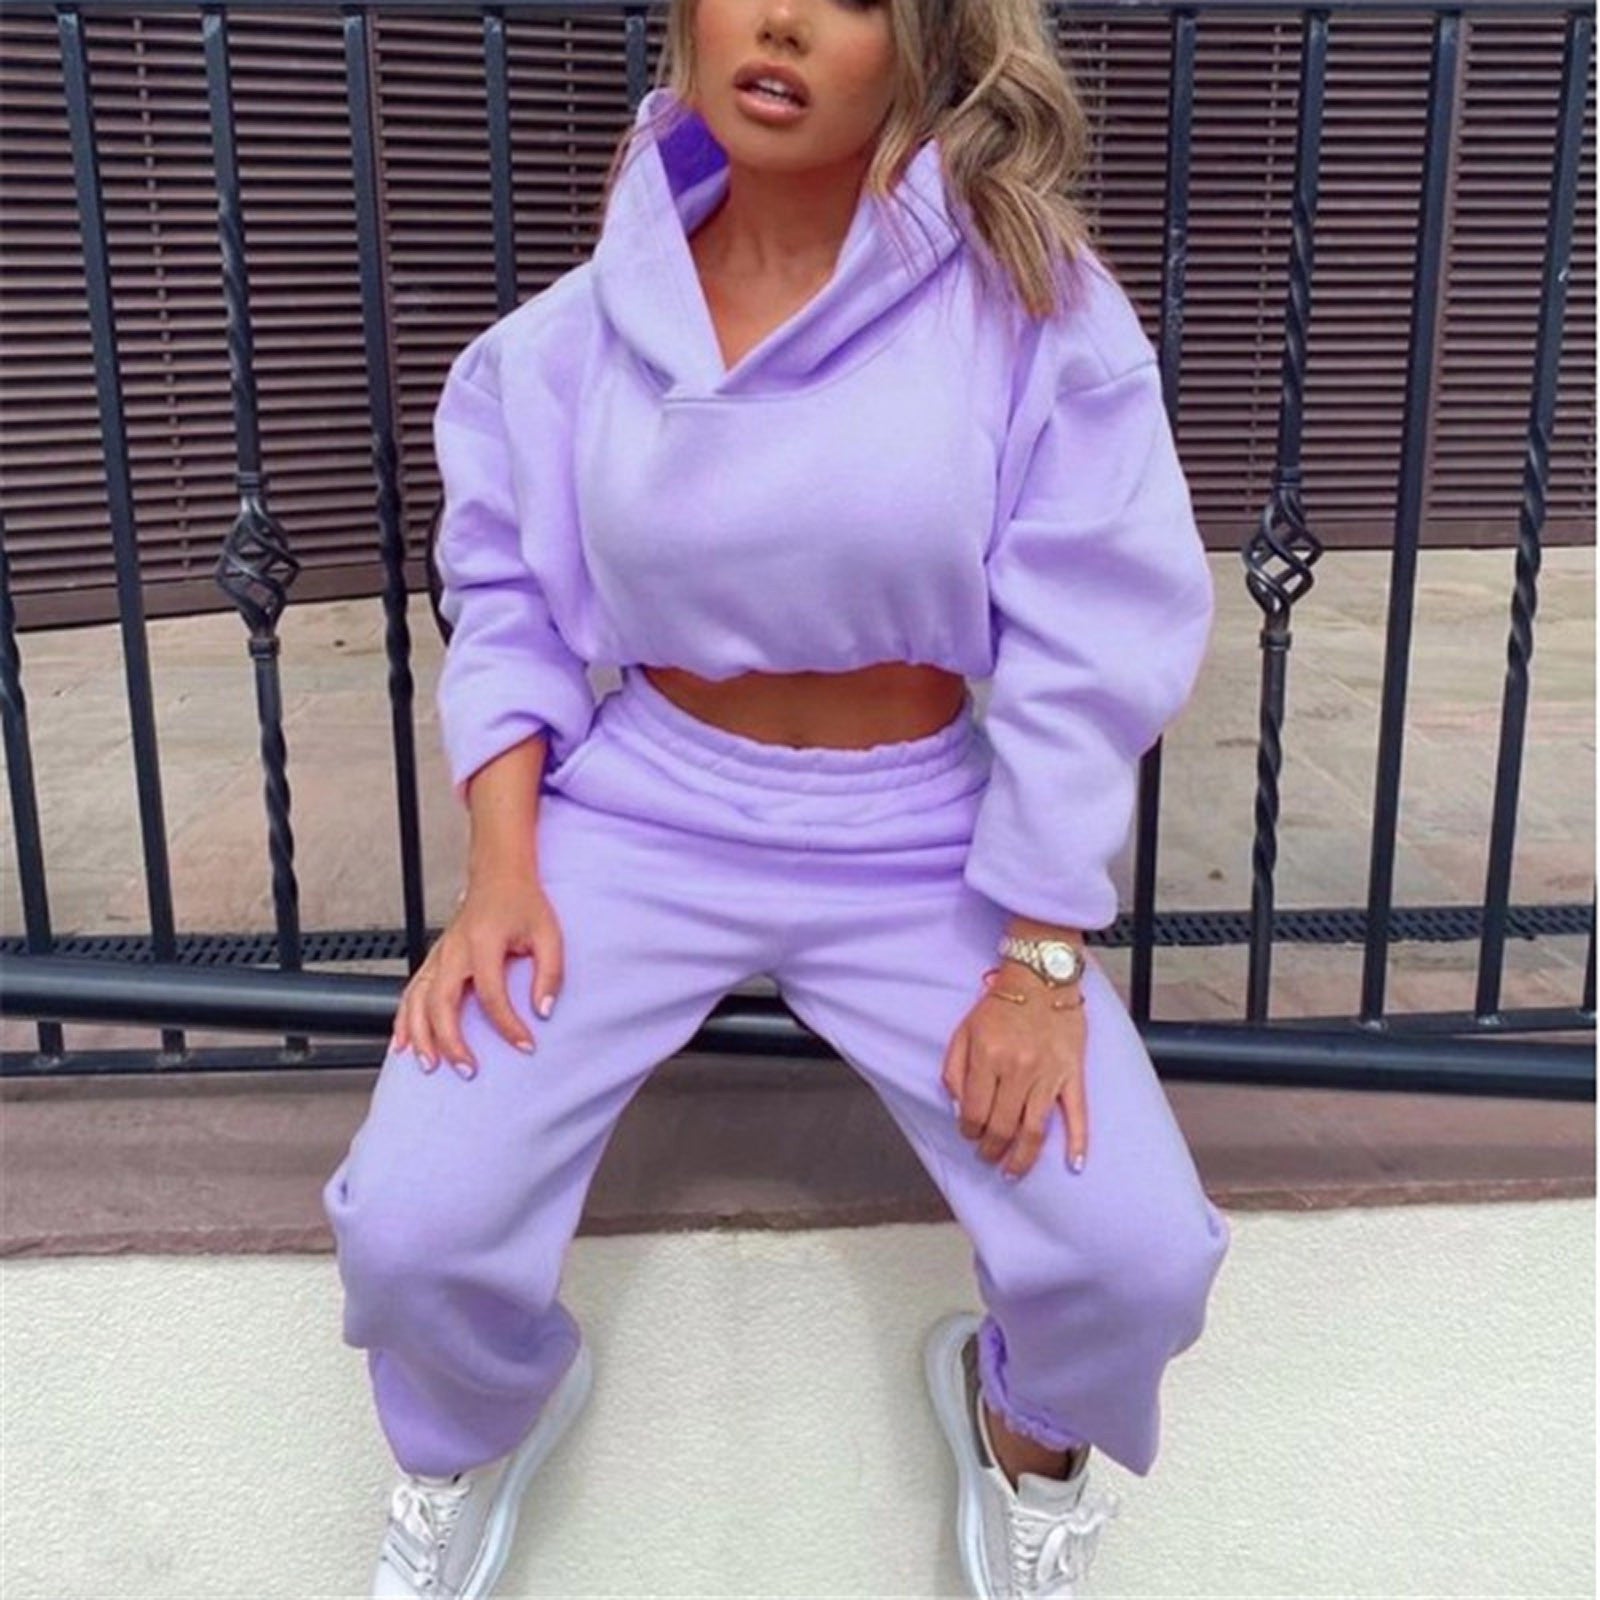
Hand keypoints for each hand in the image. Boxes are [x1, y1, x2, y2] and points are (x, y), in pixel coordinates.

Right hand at [390, 870, 564, 1077]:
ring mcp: (439, 955)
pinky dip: (403, 1020)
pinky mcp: (434, 960)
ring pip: (417, 1001)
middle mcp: (454, 950)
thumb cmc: (522, 902)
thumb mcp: (549, 933)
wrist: (499, 876)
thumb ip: (550, 973)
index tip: (526, 1045)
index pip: (492, 994)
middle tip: (467, 1070)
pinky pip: (410, 993)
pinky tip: (403, 1043)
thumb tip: (544, 1010)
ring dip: (420, 1035)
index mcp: (483, 942)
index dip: (509, 1025)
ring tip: (429, 1064)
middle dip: (450, 1041)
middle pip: (442, 1003)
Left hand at [941, 964, 1087, 1178]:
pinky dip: (1078, 1142)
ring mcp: (1048, 1074)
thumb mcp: (963, 1030)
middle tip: (987, 1158)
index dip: (968, 1131)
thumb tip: (958, 1108)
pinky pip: (1077, 1114)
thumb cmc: (1001, 1004)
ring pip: (1034, 1130)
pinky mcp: (1072, 1074)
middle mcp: (1017, 1069)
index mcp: (987, 1057)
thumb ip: (954, 1070)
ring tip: (1013, 1172)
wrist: (1041, 977)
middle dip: (991, 1150)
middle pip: (1002, 1127)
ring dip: (1022, 1158)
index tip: (969, 1136)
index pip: (973, 1112)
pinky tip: (1075, 1165)